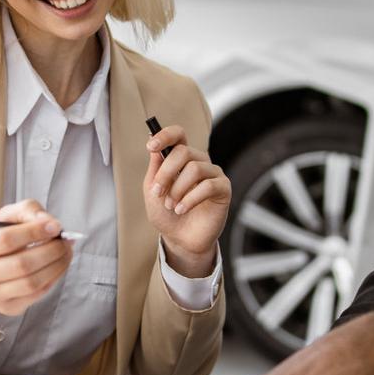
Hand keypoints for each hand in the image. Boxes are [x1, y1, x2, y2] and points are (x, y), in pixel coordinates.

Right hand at [0, 199, 73, 338]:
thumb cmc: (1, 239)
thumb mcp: (9, 217)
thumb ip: (28, 211)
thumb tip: (49, 222)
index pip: (5, 239)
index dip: (34, 232)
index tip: (55, 226)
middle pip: (22, 264)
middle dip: (51, 250)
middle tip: (65, 241)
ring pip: (32, 282)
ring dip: (57, 265)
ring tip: (66, 251)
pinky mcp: (8, 307)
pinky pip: (37, 294)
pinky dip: (54, 278)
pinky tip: (58, 265)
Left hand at [144, 124, 230, 276]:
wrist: (180, 240)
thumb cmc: (167, 214)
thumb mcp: (153, 191)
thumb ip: (155, 169)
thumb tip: (155, 144)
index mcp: (181, 159)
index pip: (179, 135)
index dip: (165, 135)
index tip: (150, 146)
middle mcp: (199, 162)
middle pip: (183, 152)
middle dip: (166, 173)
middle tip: (158, 192)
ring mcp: (213, 174)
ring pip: (194, 168)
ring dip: (177, 189)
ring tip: (171, 205)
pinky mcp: (223, 188)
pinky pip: (208, 186)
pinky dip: (190, 199)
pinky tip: (182, 210)